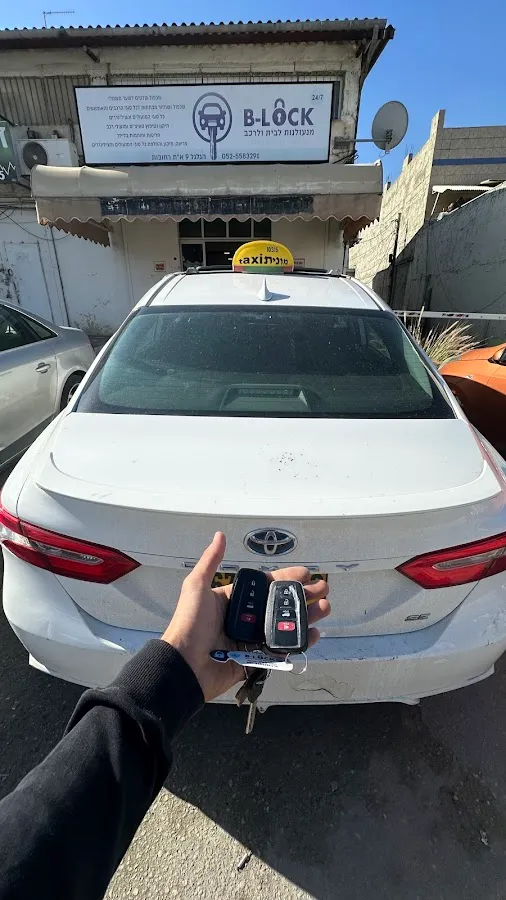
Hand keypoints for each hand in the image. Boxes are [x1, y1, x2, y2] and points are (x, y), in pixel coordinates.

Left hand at [162, 531, 330, 701]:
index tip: (306, 573)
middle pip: (281, 605)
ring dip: (306, 616)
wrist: (183, 665)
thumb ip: (210, 562)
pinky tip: (313, 634)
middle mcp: (246, 619)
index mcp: (235, 601)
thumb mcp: (197, 587)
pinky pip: (282, 649)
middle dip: (303, 596)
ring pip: (285, 625)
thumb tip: (219, 535)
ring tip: (325, 608)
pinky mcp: (257, 659)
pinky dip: (299, 642)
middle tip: (323, 589)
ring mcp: (253, 639)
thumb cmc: (189, 624)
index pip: (267, 586)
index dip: (288, 578)